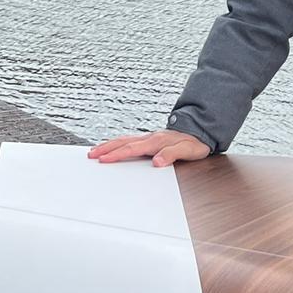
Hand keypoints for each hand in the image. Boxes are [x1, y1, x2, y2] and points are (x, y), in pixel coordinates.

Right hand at [87, 129, 210, 167]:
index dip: (117, 154)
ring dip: (109, 145)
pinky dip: (118, 143)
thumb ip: (172, 155)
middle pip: (123, 142)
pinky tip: (113, 147)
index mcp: (156, 142)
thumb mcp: (188, 150)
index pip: (132, 149)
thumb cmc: (195, 142)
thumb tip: (156, 162)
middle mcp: (150, 138)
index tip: (103, 159)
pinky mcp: (150, 139)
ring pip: (124, 140)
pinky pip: (130, 140)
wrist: (202, 130)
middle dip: (106, 148)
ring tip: (96, 150)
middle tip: (91, 154)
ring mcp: (149, 137)